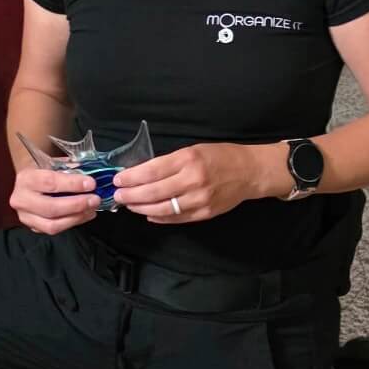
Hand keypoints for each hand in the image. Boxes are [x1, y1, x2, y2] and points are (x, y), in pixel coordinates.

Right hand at [10, 165, 101, 235]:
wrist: (26, 183)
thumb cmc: (41, 171)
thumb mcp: (51, 163)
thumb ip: (68, 168)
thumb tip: (90, 176)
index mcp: (26, 178)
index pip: (50, 182)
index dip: (72, 184)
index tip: (91, 183)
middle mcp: (21, 200)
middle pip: (51, 208)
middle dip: (77, 205)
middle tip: (95, 199)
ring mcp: (26, 217)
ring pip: (52, 225)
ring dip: (76, 217)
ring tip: (92, 209)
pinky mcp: (33, 227)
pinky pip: (54, 230)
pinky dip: (72, 223)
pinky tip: (84, 215)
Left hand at [113, 143, 270, 223]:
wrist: (250, 172)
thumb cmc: (220, 156)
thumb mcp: (193, 150)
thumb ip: (169, 162)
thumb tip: (141, 173)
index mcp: (188, 160)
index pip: (152, 171)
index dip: (131, 177)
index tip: (118, 179)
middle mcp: (193, 180)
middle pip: (153, 192)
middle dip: (131, 195)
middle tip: (117, 196)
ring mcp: (199, 200)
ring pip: (162, 209)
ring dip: (141, 208)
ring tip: (129, 205)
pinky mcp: (204, 214)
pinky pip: (176, 218)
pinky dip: (159, 218)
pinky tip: (148, 214)